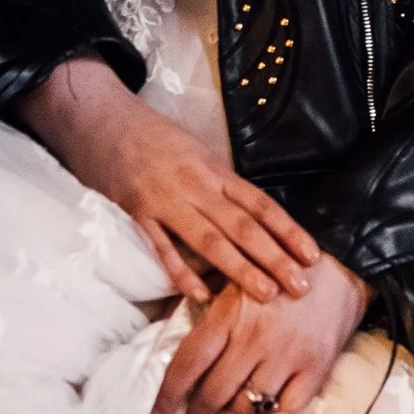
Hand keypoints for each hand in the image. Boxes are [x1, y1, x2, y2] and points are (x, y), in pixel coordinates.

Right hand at [16, 57, 319, 302]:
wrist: (102, 118)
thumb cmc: (153, 136)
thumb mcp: (196, 151)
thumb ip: (221, 184)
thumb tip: (255, 217)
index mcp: (214, 169)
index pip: (260, 204)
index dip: (288, 231)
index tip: (312, 255)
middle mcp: (195, 185)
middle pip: (242, 226)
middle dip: (274, 257)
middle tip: (300, 286)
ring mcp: (165, 201)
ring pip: (209, 240)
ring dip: (240, 269)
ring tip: (266, 295)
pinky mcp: (136, 214)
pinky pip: (162, 248)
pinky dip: (182, 272)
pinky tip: (202, 294)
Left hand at [152, 254, 369, 413]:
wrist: (342, 264)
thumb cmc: (279, 273)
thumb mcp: (235, 285)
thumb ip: (212, 322)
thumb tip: (184, 364)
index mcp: (228, 317)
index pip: (186, 366)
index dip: (166, 398)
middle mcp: (253, 340)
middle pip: (212, 395)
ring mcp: (286, 357)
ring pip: (247, 405)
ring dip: (237, 408)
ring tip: (237, 399)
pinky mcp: (315, 369)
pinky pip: (286, 408)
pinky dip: (275, 407)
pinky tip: (273, 395)